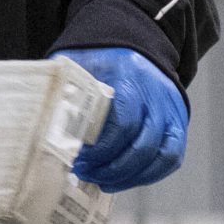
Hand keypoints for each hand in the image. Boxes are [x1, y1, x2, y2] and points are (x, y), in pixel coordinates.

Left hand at [52, 47, 186, 192]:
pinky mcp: (178, 121)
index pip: (123, 122)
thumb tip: (46, 127)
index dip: (101, 149)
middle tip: (86, 173)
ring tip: (103, 181)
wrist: (132, 42)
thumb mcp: (78, 63)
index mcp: (129, 76)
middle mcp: (156, 93)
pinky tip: (125, 179)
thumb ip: (64, 90)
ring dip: (131, 176)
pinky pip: (172, 156)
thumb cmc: (99, 57)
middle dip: (113, 167)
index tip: (79, 159)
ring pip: (162, 154)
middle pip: (143, 144)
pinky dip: (149, 174)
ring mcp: (171, 108)